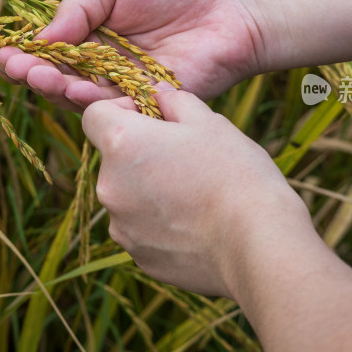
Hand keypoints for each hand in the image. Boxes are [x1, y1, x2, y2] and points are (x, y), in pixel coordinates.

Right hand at [0, 0, 268, 110]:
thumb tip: (41, 37)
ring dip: (58, 90)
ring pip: (83, 97)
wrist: (233, 4)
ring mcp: (125, 86)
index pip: (51, 49)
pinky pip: (116, 109)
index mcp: (93, 33)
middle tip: (19, 69)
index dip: (27, 54)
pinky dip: (94, 103)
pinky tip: (77, 91)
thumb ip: (79, 7)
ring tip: (42, 77)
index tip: (6, 52)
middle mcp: (104, 64)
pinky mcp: (149, 106)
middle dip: (34, 75)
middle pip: (60, 78)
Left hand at [81, 84, 307, 296]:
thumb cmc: (235, 173)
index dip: (121, 111)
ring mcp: (120, 226)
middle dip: (140, 154)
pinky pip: (141, 229)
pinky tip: (197, 224)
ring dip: (149, 190)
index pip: (94, 116)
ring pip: (127, 196)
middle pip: (112, 159)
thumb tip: (158, 95)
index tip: (153, 119)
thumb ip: (174, 101)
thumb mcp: (208, 122)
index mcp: (121, 143)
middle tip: (185, 158)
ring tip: (196, 195)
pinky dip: (160, 224)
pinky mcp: (137, 256)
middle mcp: (109, 186)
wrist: (257, 244)